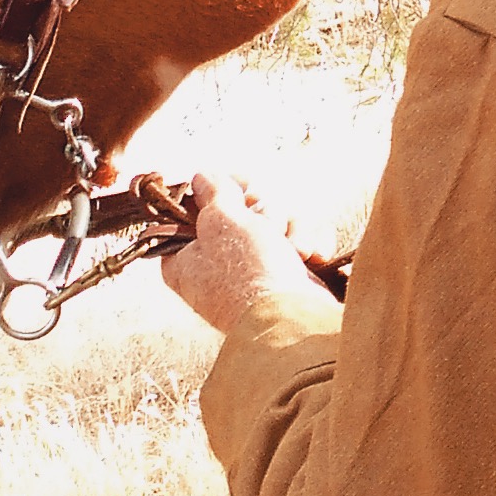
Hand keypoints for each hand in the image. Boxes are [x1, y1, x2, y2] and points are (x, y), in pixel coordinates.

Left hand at [160, 169, 322, 330]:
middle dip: (264, 212)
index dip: (221, 191)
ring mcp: (253, 272)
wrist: (293, 317)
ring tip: (292, 250)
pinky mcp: (284, 276)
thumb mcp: (221, 220)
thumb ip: (212, 191)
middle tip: (263, 222)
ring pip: (275, 222)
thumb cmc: (248, 274)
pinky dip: (307, 244)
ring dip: (290, 228)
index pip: (198, 209)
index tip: (241, 186)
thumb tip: (201, 177)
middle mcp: (217, 266)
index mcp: (186, 257)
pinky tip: (309, 258)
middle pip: (243, 211)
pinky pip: (298, 241)